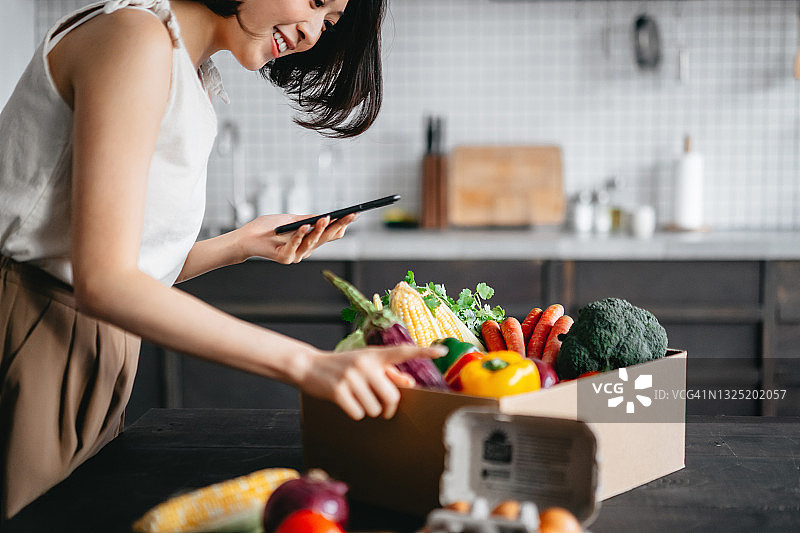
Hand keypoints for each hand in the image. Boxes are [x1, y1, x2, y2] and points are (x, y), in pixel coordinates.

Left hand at [238, 213, 356, 263]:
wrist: (247, 238)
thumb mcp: (291, 219)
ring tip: (326, 218)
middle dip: (339, 225)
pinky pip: (295, 246)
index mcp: (309, 241)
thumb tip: (327, 216)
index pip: (330, 234)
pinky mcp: (285, 258)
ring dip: (319, 229)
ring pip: (312, 242)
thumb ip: (307, 219)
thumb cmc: (268, 228)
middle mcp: (305, 250)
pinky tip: (304, 225)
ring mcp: (296, 255)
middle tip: (350, 215)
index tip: (353, 214)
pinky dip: (300, 235)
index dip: (342, 224)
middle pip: (326, 238)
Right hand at [298, 344, 444, 419]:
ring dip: (369, 410)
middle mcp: (365, 363)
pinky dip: (355, 412)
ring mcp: (351, 377)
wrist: (310, 366)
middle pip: (392, 396)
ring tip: (358, 397)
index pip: (403, 352)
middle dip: (387, 407)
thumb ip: (388, 372)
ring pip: (375, 408)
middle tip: (381, 406)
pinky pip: (359, 413)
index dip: (423, 351)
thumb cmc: (344, 366)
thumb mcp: (366, 364)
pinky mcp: (338, 391)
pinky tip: (347, 402)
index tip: (441, 351)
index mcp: (375, 354)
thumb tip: (409, 383)